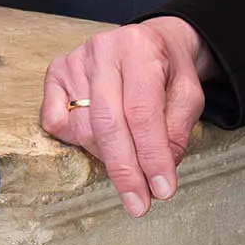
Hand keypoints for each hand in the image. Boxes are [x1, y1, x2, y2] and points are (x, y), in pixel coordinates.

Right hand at [38, 16, 211, 216]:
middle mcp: (103, 50)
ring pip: (83, 127)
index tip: (162, 190)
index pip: (142, 111)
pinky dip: (74, 140)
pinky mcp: (56, 72)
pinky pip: (55, 120)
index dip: (151, 156)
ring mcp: (75, 60)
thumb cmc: (168, 71)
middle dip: (125, 170)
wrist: (151, 41)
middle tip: (139, 203)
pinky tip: (98, 140)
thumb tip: (156, 172)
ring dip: (108, 158)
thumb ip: (176, 131)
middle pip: (107, 122)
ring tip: (129, 162)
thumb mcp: (188, 96)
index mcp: (141, 49)